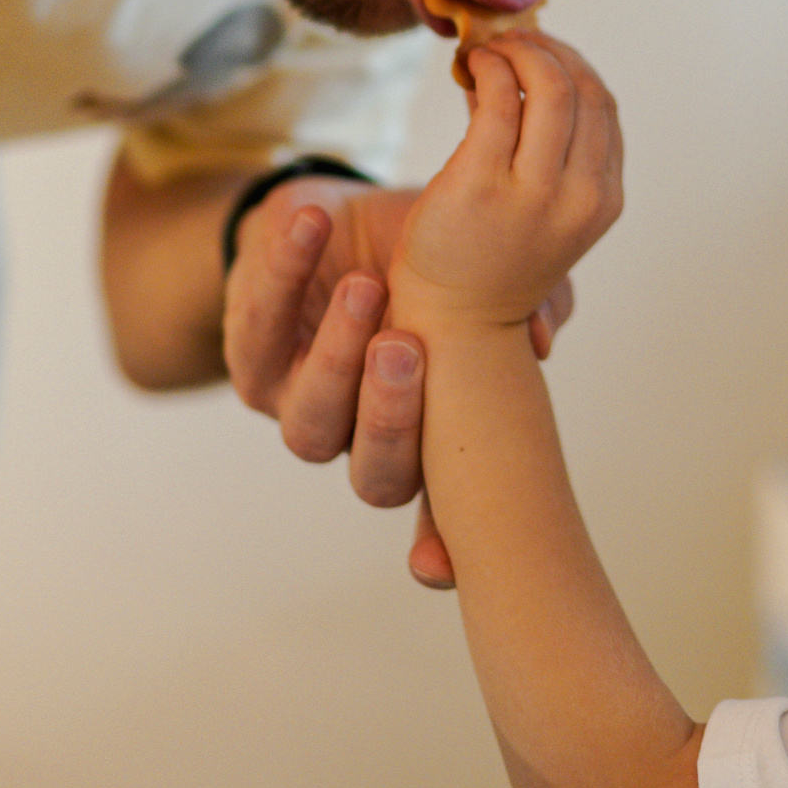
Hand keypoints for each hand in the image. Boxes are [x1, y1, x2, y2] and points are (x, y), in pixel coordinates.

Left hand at [222, 174, 577, 508]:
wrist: (334, 221)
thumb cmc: (425, 263)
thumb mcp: (483, 274)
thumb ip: (529, 303)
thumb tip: (538, 340)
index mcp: (427, 439)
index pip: (441, 507)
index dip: (441, 542)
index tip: (440, 566)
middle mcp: (363, 439)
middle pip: (375, 474)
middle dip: (391, 418)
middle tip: (407, 349)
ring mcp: (302, 405)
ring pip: (312, 418)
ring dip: (337, 353)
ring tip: (366, 285)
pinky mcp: (248, 355)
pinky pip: (257, 326)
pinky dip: (284, 271)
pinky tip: (314, 226)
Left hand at [391, 33, 622, 342]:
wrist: (454, 320)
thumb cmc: (494, 258)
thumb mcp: (550, 209)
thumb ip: (555, 151)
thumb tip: (530, 67)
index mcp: (604, 200)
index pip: (604, 107)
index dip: (574, 65)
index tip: (541, 52)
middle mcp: (580, 195)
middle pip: (583, 88)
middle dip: (548, 50)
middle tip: (512, 40)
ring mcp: (534, 192)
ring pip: (548, 85)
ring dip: (518, 51)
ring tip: (489, 51)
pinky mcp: (481, 184)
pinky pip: (496, 99)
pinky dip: (486, 68)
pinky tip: (471, 68)